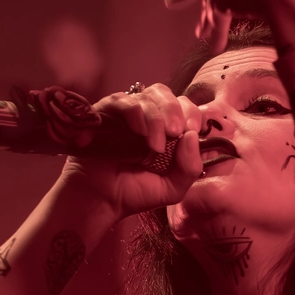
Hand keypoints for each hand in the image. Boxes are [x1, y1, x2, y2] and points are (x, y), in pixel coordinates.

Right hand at [60, 84, 203, 220]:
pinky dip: (134, 112)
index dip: (191, 114)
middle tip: (175, 132)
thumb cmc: (135, 193)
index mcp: (165, 129)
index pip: (183, 106)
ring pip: (146, 96)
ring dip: (156, 118)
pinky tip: (139, 132)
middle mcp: (146, 116)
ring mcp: (125, 114)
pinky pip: (121, 100)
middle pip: (164, 93)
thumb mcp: (172, 188)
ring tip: (155, 146)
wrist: (102, 202)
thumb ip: (190, 167)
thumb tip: (192, 135)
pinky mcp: (105, 114)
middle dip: (174, 110)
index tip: (191, 131)